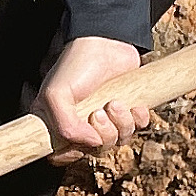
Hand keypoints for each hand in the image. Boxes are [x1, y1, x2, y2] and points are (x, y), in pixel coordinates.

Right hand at [36, 34, 152, 153]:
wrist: (107, 41)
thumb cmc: (76, 64)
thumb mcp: (57, 95)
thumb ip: (65, 127)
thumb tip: (91, 144)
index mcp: (57, 121)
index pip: (60, 155)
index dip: (71, 154)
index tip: (78, 143)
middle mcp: (81, 123)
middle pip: (95, 150)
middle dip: (102, 135)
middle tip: (98, 113)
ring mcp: (106, 118)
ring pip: (118, 141)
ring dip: (121, 124)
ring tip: (116, 102)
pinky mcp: (128, 110)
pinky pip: (139, 128)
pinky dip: (139, 119)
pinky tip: (133, 104)